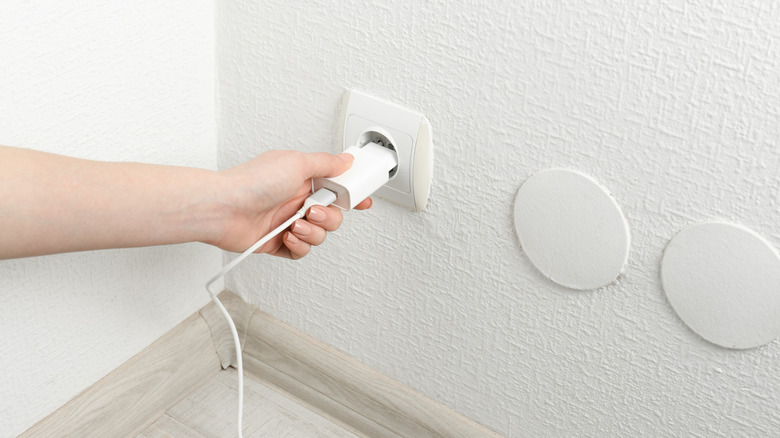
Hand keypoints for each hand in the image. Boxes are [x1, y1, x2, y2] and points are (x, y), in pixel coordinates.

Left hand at [211, 150, 371, 258]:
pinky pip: (302, 250)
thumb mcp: (296, 163)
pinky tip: (287, 236)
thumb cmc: (251, 182)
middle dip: (329, 216)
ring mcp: (288, 222)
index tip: (363, 199)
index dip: (351, 194)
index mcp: (302, 178)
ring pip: (320, 235)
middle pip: (334, 214)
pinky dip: (299, 245)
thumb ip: (326, 163)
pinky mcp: (279, 242)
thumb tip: (345, 159)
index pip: (336, 186)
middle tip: (314, 209)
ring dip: (312, 231)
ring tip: (295, 224)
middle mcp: (296, 200)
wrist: (223, 209)